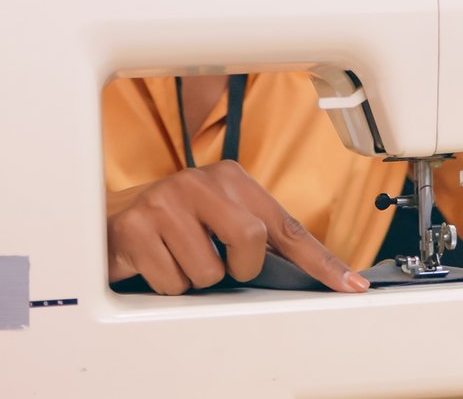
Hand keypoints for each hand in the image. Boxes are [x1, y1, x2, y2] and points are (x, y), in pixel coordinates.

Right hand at [106, 160, 367, 294]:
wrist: (111, 219)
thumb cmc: (175, 223)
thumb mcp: (222, 218)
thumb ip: (263, 238)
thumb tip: (317, 274)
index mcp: (231, 177)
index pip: (286, 225)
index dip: (319, 260)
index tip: (350, 284)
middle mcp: (200, 181)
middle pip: (250, 242)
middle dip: (237, 268)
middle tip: (217, 262)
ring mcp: (166, 201)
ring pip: (209, 273)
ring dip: (195, 279)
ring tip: (179, 257)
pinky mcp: (137, 228)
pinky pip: (173, 284)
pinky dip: (167, 285)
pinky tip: (156, 262)